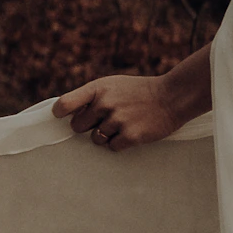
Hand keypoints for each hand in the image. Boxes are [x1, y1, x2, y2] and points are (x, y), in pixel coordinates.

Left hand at [54, 73, 178, 150]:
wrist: (172, 97)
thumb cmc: (139, 92)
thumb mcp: (113, 85)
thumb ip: (91, 96)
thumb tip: (67, 114)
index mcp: (98, 88)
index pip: (66, 104)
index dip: (60, 112)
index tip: (61, 116)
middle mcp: (105, 103)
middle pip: (78, 127)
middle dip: (89, 126)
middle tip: (105, 120)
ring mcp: (118, 120)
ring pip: (96, 139)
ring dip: (106, 135)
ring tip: (124, 124)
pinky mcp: (130, 136)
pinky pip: (112, 147)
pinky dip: (119, 143)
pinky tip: (131, 132)